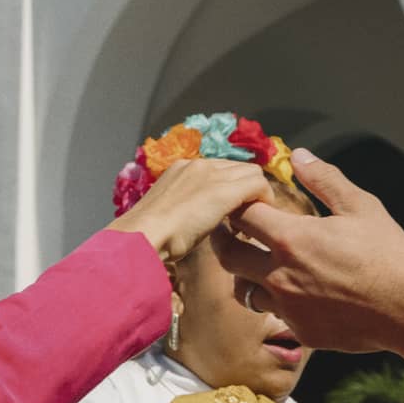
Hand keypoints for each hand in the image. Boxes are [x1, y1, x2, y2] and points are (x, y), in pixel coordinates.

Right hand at [110, 158, 272, 264]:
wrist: (140, 237)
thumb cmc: (147, 235)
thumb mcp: (165, 215)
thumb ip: (182, 209)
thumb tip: (195, 220)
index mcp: (181, 168)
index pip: (220, 169)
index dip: (230, 188)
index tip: (229, 213)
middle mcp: (197, 164)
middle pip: (239, 168)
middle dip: (246, 191)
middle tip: (243, 220)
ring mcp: (211, 175)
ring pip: (253, 173)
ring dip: (256, 197)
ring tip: (248, 224)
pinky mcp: (223, 190)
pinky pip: (258, 185)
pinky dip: (263, 201)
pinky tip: (256, 223)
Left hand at [211, 150, 403, 352]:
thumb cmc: (387, 254)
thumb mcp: (360, 206)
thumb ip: (324, 180)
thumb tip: (298, 156)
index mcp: (291, 239)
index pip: (242, 216)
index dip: (238, 205)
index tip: (242, 202)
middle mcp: (280, 275)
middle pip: (228, 255)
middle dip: (223, 240)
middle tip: (227, 231)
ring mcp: (288, 307)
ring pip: (244, 291)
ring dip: (246, 275)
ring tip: (255, 264)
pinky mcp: (301, 331)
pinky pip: (274, 314)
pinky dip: (276, 301)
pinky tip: (292, 292)